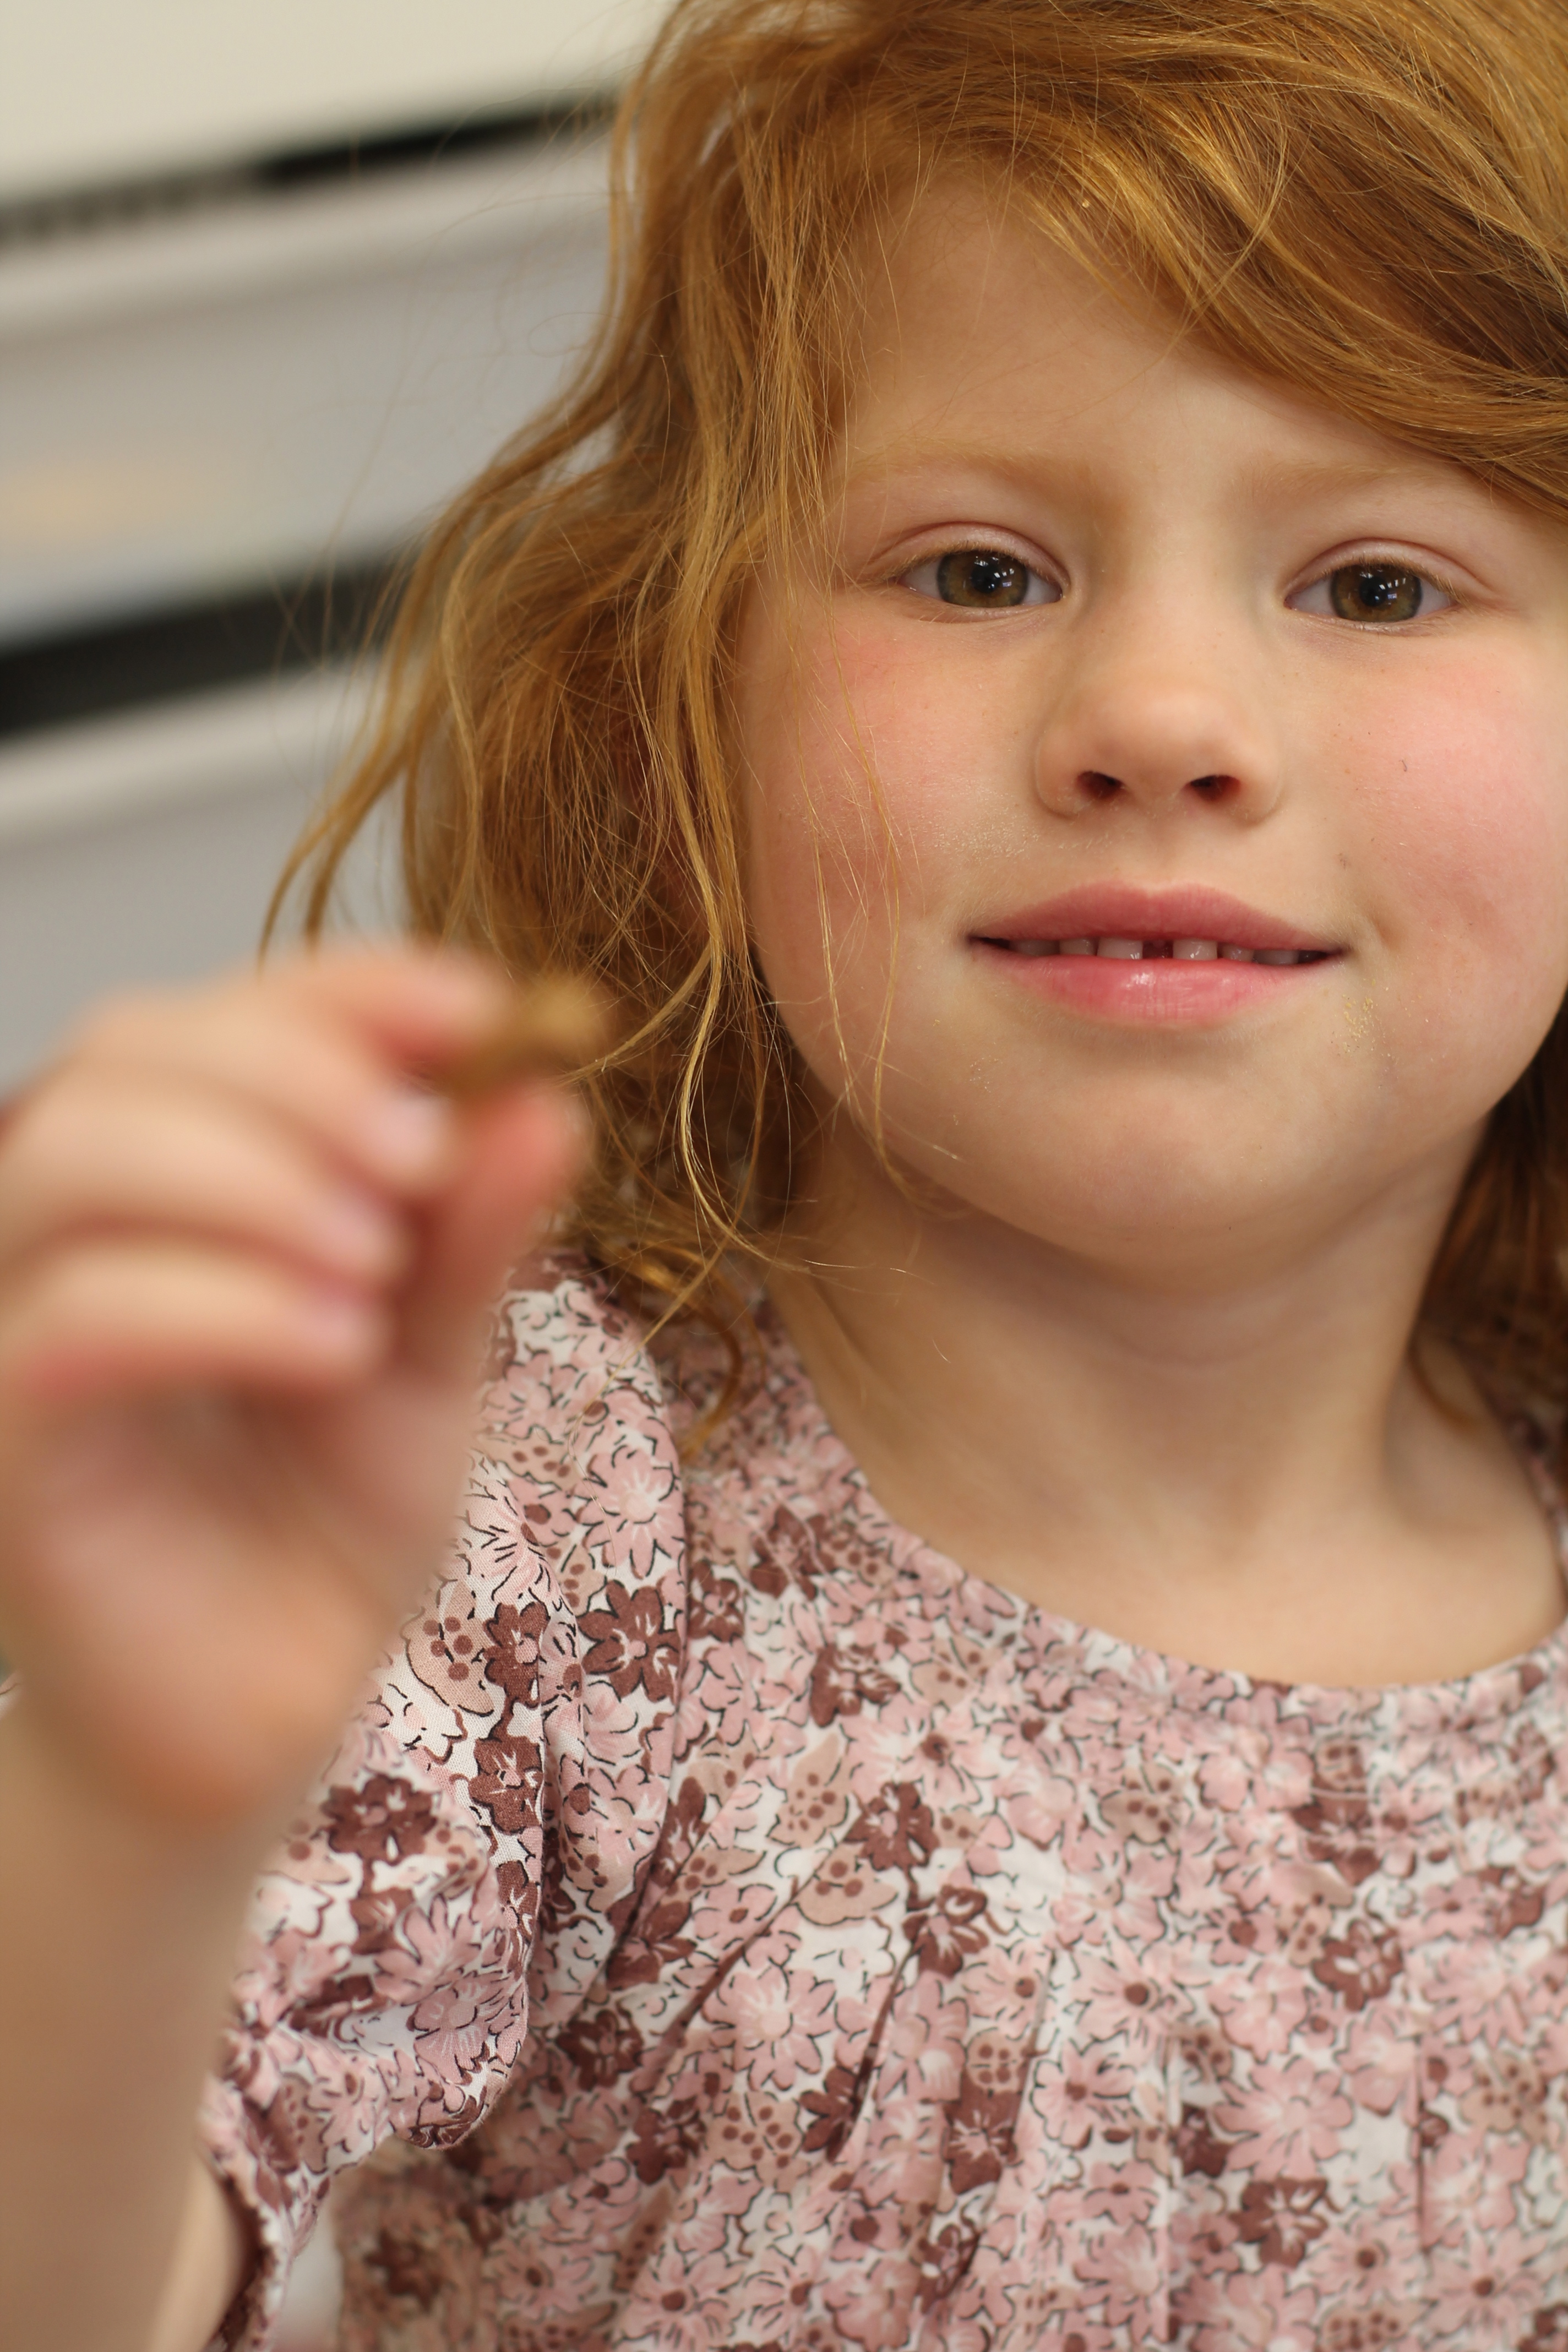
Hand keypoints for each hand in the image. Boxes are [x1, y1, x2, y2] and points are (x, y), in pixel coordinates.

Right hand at [0, 947, 583, 1829]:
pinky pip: (71, 1325)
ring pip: (69, 1161)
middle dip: (297, 1079)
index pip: (227, 1012)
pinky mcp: (10, 1450)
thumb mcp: (438, 1355)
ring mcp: (20, 1331)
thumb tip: (545, 1093)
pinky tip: (338, 1347)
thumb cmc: (332, 1517)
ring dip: (249, 1180)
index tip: (483, 1011)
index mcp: (182, 1176)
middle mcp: (77, 1229)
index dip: (349, 988)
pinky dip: (220, 1308)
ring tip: (378, 1263)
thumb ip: (474, 1233)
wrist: (268, 1706)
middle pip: (129, 1053)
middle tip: (422, 1161)